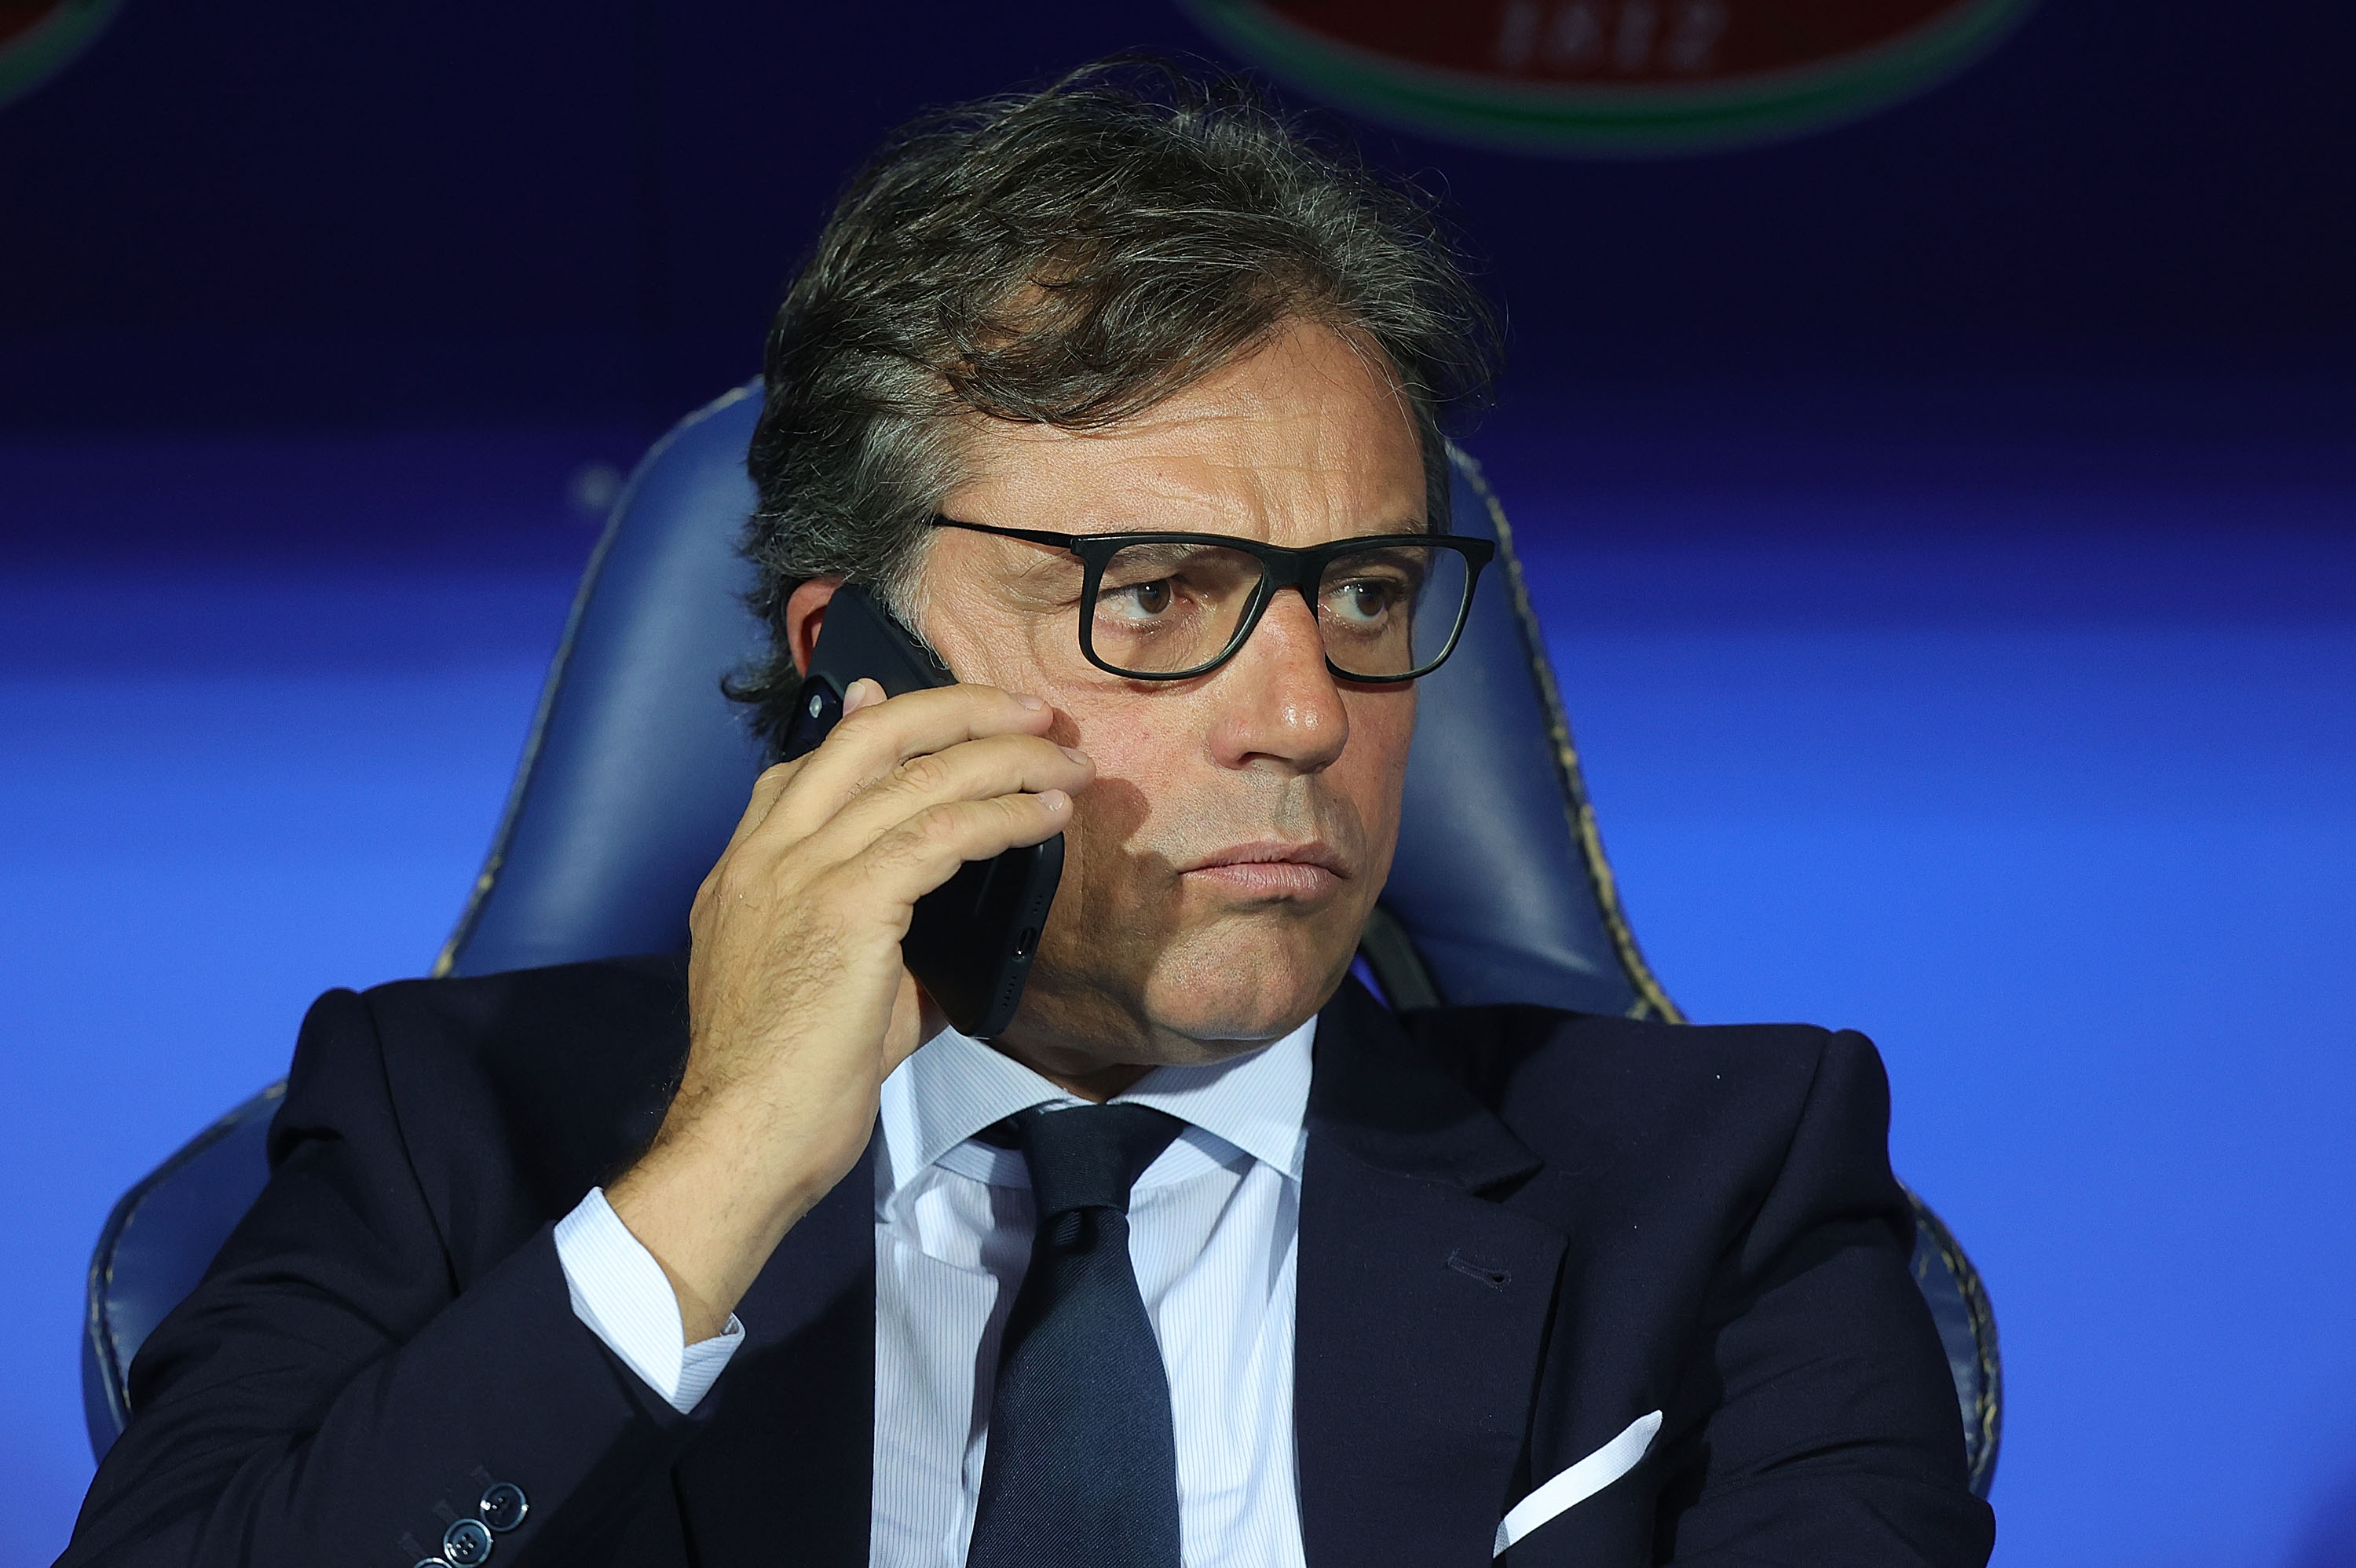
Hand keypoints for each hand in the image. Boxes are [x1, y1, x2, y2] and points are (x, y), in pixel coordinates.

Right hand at [606, 679, 1091, 1339]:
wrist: (746, 1139)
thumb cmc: (788, 1089)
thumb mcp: (831, 993)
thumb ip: (881, 943)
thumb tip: (947, 934)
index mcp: (744, 873)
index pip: (805, 766)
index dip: (870, 723)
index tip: (913, 703)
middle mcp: (764, 856)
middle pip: (866, 737)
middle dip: (957, 710)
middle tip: (1025, 712)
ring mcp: (799, 872)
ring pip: (915, 775)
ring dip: (1005, 757)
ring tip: (1063, 761)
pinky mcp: (846, 905)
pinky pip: (942, 832)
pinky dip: (1004, 814)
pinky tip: (1045, 815)